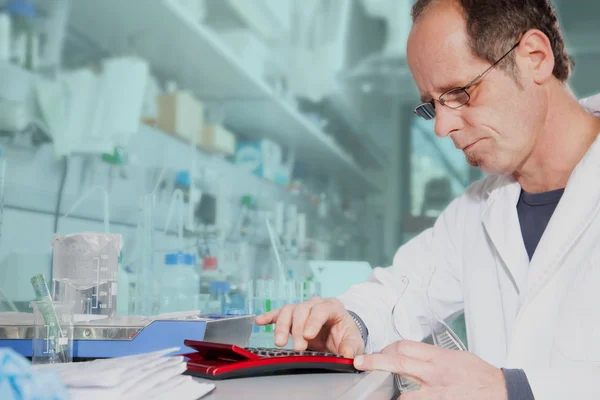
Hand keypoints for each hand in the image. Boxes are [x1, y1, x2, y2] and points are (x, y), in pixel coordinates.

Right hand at [254, 297, 364, 357]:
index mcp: (332, 307)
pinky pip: (278, 314)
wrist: (340, 335)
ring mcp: (302, 309)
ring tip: (280, 342)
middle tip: (298, 348)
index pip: (321, 309)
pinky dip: (268, 317)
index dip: (313, 321)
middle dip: (298, 329)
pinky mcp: (292, 317)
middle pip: (302, 309)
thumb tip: (347, 355)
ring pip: (288, 311)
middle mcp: (315, 304)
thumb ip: (351, 348)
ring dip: (282, 326)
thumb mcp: (354, 342)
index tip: (308, 336)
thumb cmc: (346, 336)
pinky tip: (259, 321)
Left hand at [354, 341, 506, 399]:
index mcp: (439, 358)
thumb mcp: (456, 357)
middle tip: (360, 363)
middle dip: (375, 362)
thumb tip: (412, 356)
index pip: (405, 347)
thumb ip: (433, 357)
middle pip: (398, 362)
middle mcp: (436, 375)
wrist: (504, 392)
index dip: (387, 349)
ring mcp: (437, 394)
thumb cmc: (481, 377)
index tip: (379, 353)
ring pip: (404, 394)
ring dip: (396, 395)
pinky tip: (405, 399)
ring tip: (389, 394)